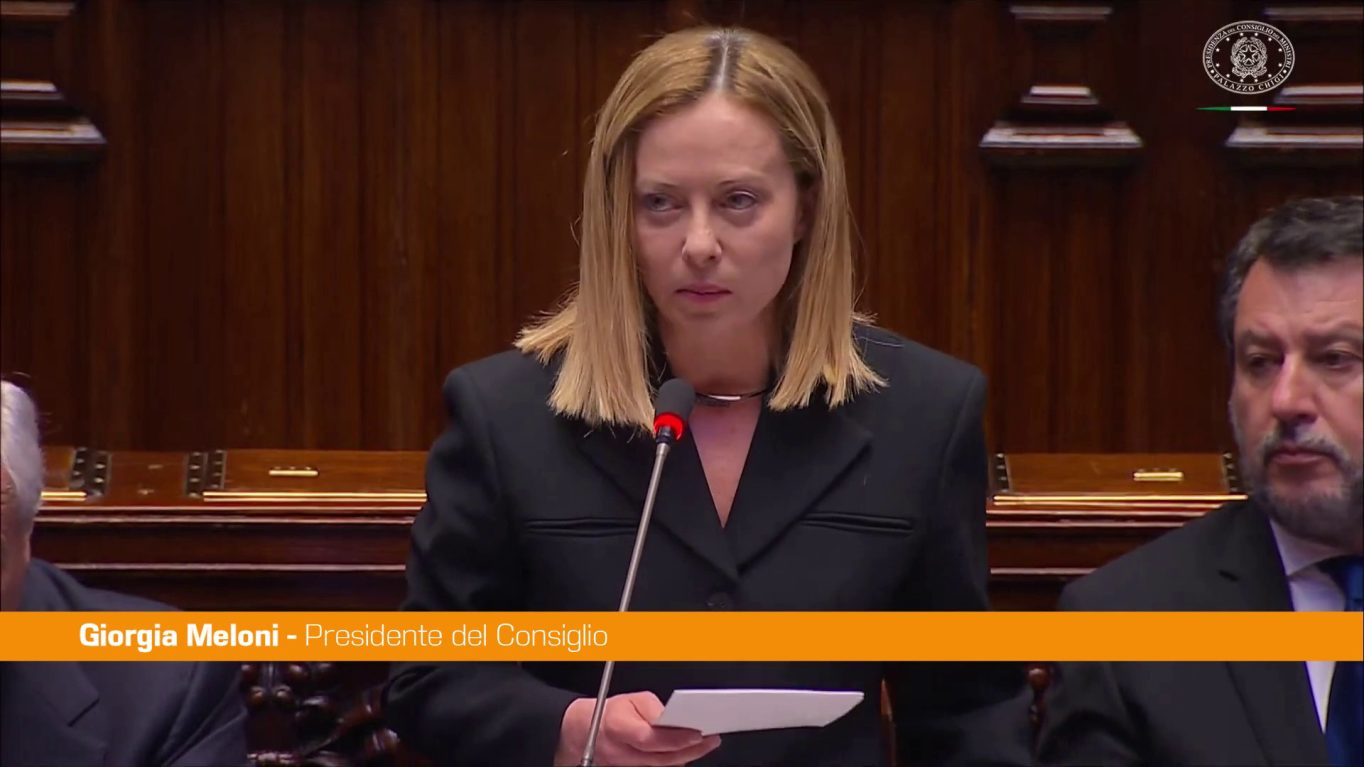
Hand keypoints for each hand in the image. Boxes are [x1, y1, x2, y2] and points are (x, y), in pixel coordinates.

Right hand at [554, 692, 721, 765]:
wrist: (583, 732)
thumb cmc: (611, 714)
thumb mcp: (631, 700)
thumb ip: (653, 709)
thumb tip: (675, 719)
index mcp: (617, 727)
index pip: (649, 738)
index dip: (675, 738)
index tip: (698, 733)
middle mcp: (619, 752)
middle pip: (660, 758)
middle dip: (690, 749)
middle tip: (711, 740)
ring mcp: (623, 766)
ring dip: (685, 757)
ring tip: (705, 745)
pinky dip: (673, 762)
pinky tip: (688, 753)